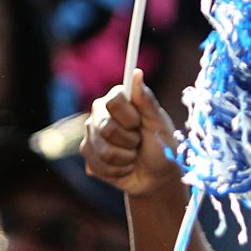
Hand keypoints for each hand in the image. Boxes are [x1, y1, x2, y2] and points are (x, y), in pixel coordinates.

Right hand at [82, 70, 182, 197]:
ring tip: (133, 156)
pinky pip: (99, 165)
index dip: (128, 117)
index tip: (139, 124)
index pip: (113, 101)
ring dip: (126, 158)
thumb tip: (137, 73)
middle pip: (106, 127)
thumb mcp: (159, 125)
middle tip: (138, 142)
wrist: (157, 177)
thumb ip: (147, 101)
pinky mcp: (88, 155)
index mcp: (118, 101)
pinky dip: (118, 170)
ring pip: (103, 150)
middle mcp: (100, 114)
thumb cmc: (162, 147)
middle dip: (129, 141)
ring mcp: (91, 135)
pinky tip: (125, 167)